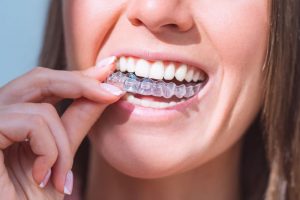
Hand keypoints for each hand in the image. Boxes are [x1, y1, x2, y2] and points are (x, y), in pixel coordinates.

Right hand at [0, 56, 123, 199]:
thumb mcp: (61, 156)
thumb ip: (76, 122)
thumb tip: (103, 93)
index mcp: (13, 119)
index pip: (44, 83)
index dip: (78, 76)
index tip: (109, 70)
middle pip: (39, 78)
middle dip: (81, 84)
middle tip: (112, 93)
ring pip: (41, 109)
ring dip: (63, 145)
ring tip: (62, 177)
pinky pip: (30, 123)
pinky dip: (48, 151)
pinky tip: (42, 176)